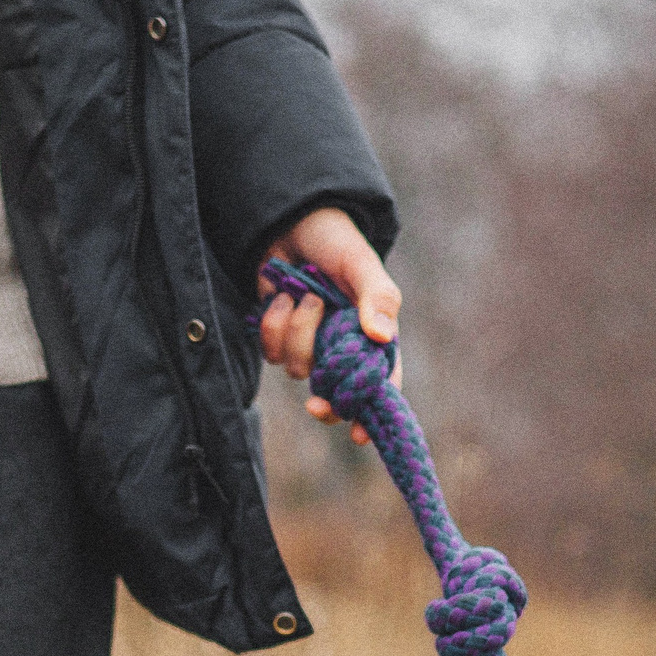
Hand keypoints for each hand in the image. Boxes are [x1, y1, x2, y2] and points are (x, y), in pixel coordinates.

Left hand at [256, 206, 401, 446]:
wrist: (289, 221)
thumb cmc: (335, 241)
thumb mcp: (361, 263)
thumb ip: (376, 296)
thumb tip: (383, 336)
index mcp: (372, 336)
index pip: (380, 384)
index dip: (371, 414)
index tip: (358, 435)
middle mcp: (343, 346)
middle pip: (336, 394)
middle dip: (325, 399)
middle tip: (315, 404)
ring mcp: (310, 343)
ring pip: (301, 369)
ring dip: (299, 331)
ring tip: (306, 294)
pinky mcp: (279, 336)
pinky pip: (273, 351)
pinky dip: (274, 323)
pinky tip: (281, 296)